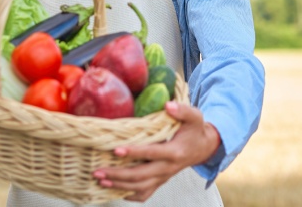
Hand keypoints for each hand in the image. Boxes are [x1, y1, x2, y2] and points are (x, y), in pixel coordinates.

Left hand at [92, 101, 220, 202]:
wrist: (203, 148)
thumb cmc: (195, 130)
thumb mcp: (194, 116)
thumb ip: (182, 110)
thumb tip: (168, 105)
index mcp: (175, 151)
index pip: (152, 153)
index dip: (134, 152)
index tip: (116, 150)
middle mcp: (168, 168)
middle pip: (141, 175)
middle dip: (119, 175)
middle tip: (98, 172)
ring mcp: (164, 177)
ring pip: (140, 187)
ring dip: (119, 186)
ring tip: (101, 180)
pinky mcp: (160, 181)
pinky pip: (145, 193)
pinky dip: (129, 195)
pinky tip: (114, 191)